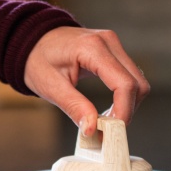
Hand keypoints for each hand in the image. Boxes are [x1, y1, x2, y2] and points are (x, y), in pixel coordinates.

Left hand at [24, 26, 149, 135]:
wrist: (33, 39)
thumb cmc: (37, 59)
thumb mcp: (50, 86)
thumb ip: (74, 107)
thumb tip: (92, 129)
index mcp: (93, 48)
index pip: (124, 84)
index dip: (124, 111)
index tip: (112, 131)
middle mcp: (108, 42)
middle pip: (137, 84)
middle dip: (127, 111)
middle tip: (108, 130)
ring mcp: (113, 45)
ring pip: (138, 81)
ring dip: (128, 105)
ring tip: (105, 120)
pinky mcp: (114, 51)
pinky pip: (130, 77)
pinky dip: (124, 96)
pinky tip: (108, 109)